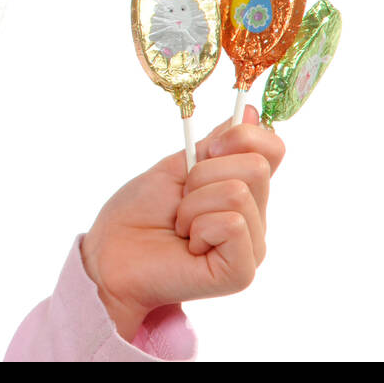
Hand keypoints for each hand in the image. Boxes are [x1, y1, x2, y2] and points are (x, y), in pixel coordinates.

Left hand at [80, 104, 285, 340]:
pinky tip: (188, 245)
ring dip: (193, 204)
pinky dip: (198, 227)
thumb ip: (216, 144)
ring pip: (237, 193)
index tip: (207, 151)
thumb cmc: (139, 213)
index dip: (241, 138)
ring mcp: (252, 246)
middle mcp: (255, 218)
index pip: (272, 149)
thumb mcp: (176, 167)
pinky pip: (231, 224)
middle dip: (202, 174)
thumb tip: (251, 111)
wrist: (111, 253)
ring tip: (180, 226)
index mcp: (243, 191)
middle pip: (255, 166)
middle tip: (180, 201)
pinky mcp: (242, 271)